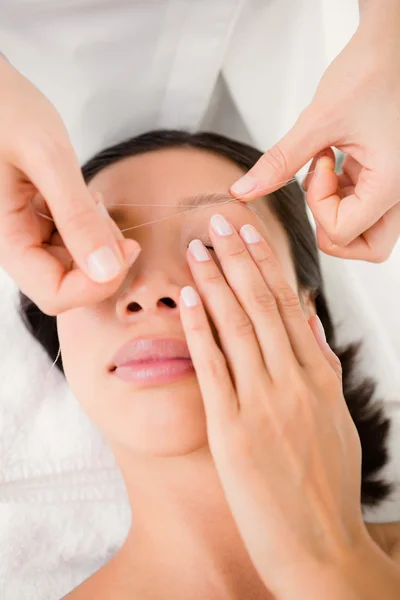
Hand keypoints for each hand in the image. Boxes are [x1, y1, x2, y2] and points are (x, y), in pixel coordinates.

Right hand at [0, 57, 139, 314]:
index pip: (55, 295)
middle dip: (103, 264)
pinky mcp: (37, 222)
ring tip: (94, 200)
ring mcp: (26, 235)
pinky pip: (71, 243)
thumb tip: (107, 269)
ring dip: (98, 245)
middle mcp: (14, 245)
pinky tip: (88, 199)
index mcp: (6, 239)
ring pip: (73, 266)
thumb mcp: (46, 157)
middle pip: (68, 286)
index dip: (96, 286)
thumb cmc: (5, 108)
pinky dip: (90, 229)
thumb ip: (77, 215)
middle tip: (115, 221)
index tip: (128, 251)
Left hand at [179, 214, 371, 596]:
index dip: (265, 263)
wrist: (321, 548)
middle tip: (218, 219)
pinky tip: (186, 300)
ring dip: (214, 282)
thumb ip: (322, 365)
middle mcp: (294, 382)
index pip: (288, 305)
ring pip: (237, 327)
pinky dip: (199, 330)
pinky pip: (213, 369)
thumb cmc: (327, 484)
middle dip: (238, 257)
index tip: (249, 232)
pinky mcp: (233, 432)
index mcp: (320, 377)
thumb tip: (305, 318)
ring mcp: (263, 405)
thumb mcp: (337, 418)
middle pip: (262, 305)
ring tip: (196, 247)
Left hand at [229, 14, 399, 261]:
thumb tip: (243, 191)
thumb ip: (279, 161)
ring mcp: (395, 187)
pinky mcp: (385, 177)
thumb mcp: (317, 120)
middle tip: (320, 192)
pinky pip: (365, 207)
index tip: (316, 167)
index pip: (344, 232)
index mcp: (390, 182)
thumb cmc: (368, 73)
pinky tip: (333, 162)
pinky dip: (343, 196)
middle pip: (369, 248)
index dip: (319, 206)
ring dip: (339, 213)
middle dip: (334, 230)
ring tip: (328, 170)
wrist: (389, 44)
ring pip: (369, 233)